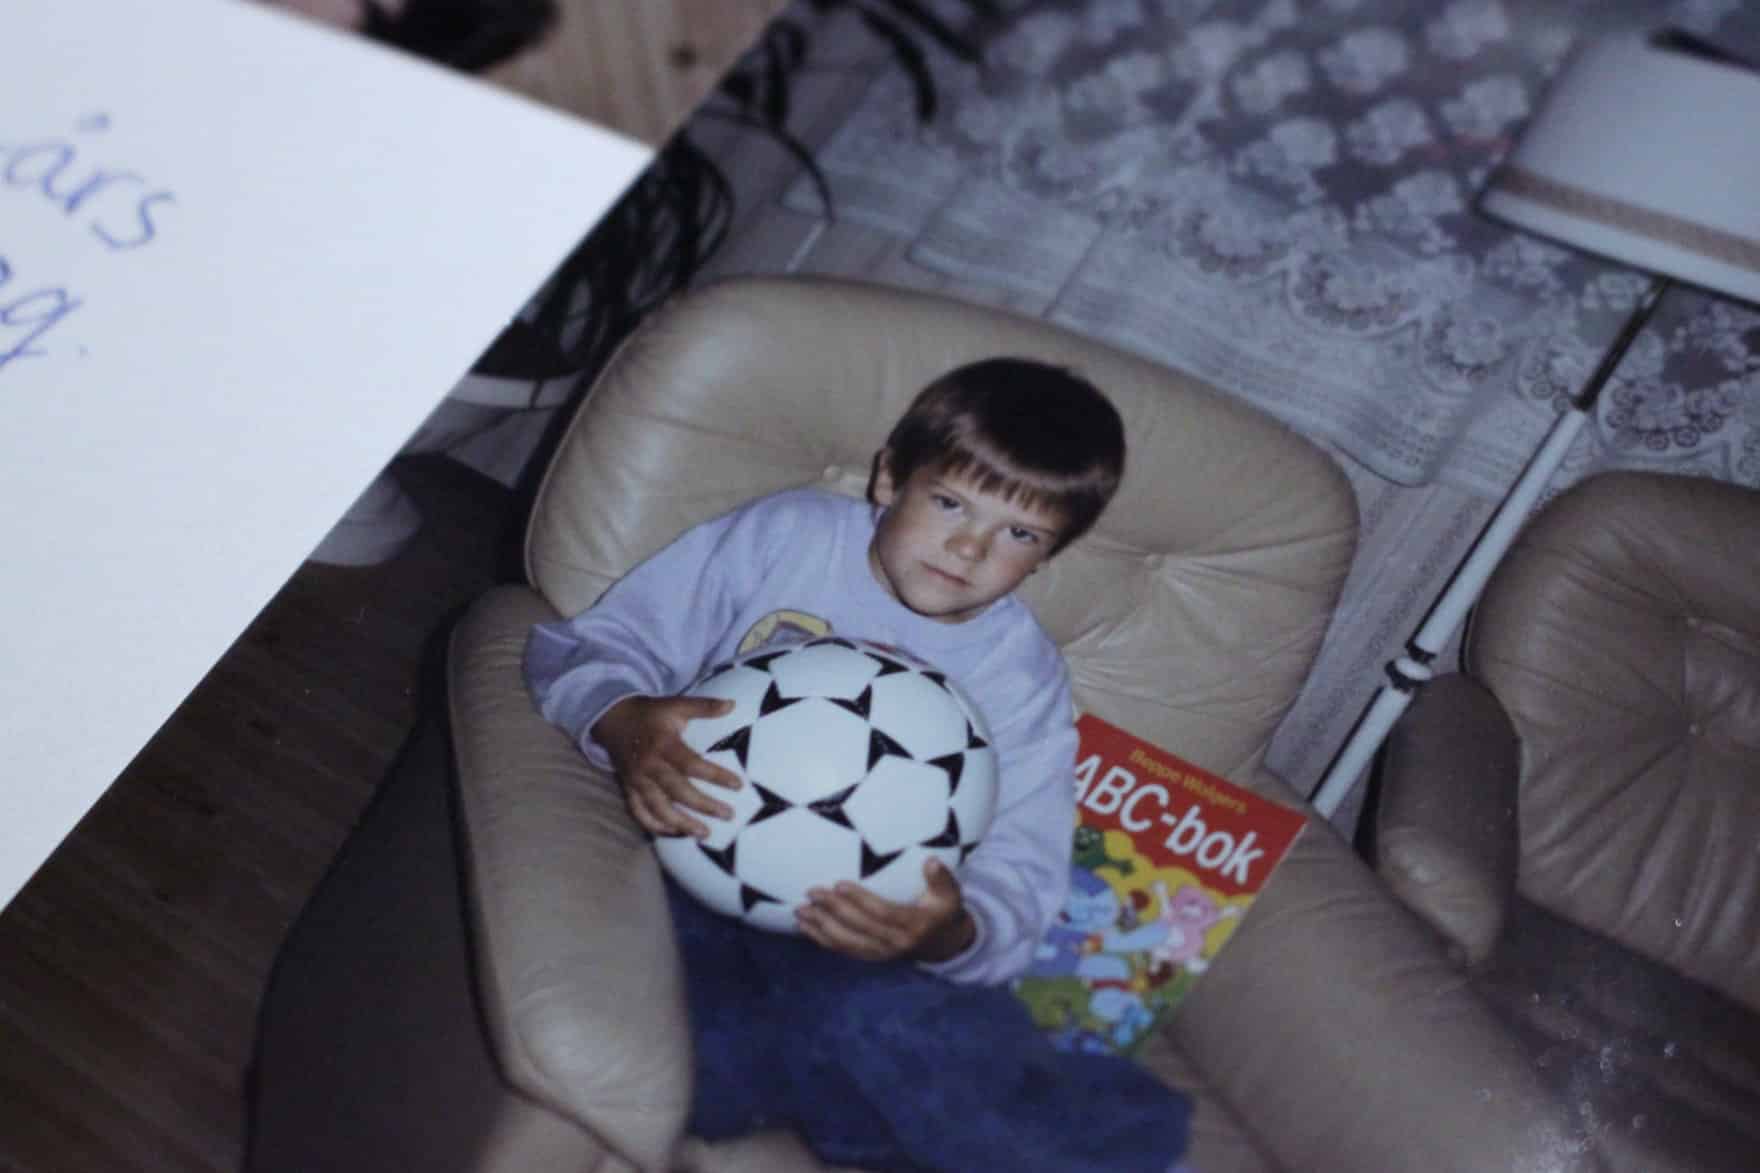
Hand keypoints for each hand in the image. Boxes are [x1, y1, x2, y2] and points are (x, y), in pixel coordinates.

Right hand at [591, 695, 741, 838]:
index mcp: (663, 745)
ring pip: (658, 808)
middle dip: (704, 806)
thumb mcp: (676, 704)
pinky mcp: (628, 789)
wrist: (613, 719)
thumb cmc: (651, 713)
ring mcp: (636, 780)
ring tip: (704, 833)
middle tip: (728, 815)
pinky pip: (640, 813)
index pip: (692, 764)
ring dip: (681, 824)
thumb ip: (703, 706)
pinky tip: (675, 833)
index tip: (739, 785)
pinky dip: (656, 826)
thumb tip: (732, 704)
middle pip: (678, 792)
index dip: (715, 776)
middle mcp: (649, 766)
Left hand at [796, 858, 975, 962]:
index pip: (882, 914)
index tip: (839, 884)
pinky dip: (823, 939)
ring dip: (822, 927)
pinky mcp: (871, 957)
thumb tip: (931, 861)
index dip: (860, 900)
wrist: (944, 944)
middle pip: (859, 927)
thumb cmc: (943, 911)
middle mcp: (895, 944)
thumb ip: (942, 878)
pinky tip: (805, 926)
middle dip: (834, 910)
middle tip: (812, 892)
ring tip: (801, 910)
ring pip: (847, 942)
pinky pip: (844, 950)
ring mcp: (882, 953)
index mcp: (914, 926)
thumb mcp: (950, 895)